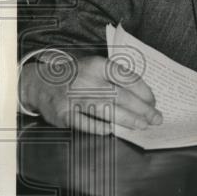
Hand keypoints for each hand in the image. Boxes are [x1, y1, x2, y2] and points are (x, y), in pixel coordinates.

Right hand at [20, 54, 161, 134]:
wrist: (40, 82)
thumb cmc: (77, 76)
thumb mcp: (96, 68)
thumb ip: (117, 79)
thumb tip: (144, 99)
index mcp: (98, 65)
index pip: (128, 78)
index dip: (145, 92)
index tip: (154, 102)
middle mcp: (86, 79)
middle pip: (121, 96)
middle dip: (142, 109)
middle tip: (155, 119)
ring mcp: (73, 97)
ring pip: (106, 110)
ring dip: (127, 119)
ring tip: (142, 126)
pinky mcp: (63, 113)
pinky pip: (85, 123)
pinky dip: (99, 127)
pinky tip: (112, 130)